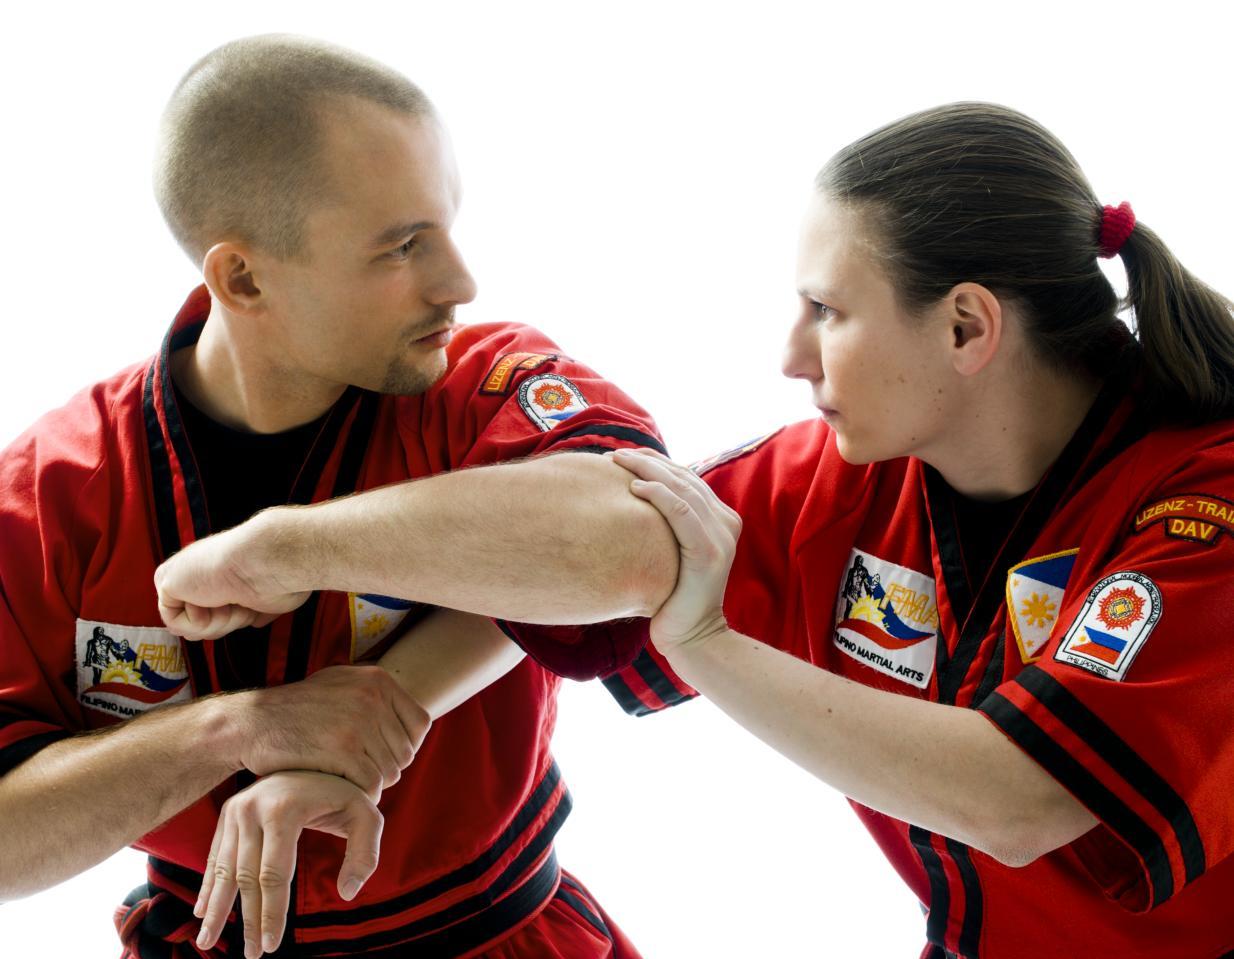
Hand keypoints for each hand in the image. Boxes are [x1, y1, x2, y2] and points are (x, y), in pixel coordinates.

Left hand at [154, 510, 309, 640]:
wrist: (267, 561)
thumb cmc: (279, 576)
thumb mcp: (270, 599)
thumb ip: (255, 609)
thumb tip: (255, 621)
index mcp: (223, 569)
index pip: (218, 610)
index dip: (237, 618)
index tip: (251, 603)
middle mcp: (200, 570)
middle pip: (203, 625)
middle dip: (226, 623)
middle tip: (241, 602)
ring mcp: (182, 575)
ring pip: (190, 627)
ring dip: (215, 622)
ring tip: (229, 598)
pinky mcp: (166, 582)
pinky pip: (175, 623)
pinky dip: (198, 621)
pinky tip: (211, 597)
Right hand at [194, 771, 382, 957]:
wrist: (312, 758)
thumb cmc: (342, 791)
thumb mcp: (364, 815)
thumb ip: (365, 853)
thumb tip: (348, 892)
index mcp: (284, 809)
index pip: (274, 874)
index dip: (272, 912)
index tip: (272, 944)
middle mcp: (252, 809)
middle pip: (246, 877)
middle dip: (248, 919)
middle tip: (252, 954)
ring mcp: (235, 810)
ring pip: (224, 870)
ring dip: (218, 910)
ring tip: (208, 943)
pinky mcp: (227, 813)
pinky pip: (215, 856)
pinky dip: (209, 886)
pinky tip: (203, 912)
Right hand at [232, 665, 431, 798]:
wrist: (252, 724)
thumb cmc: (297, 710)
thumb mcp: (340, 684)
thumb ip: (375, 696)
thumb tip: (418, 720)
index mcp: (378, 679)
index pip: (420, 723)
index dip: (406, 746)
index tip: (383, 756)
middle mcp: (373, 696)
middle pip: (406, 752)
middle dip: (387, 769)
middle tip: (360, 774)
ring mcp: (359, 722)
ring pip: (391, 772)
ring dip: (373, 785)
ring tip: (348, 782)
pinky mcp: (343, 750)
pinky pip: (371, 785)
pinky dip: (361, 795)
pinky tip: (341, 791)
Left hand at [608, 448, 740, 652]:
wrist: (692, 636)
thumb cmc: (672, 596)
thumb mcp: (672, 552)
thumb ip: (667, 526)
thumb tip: (634, 498)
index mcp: (721, 519)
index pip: (687, 478)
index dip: (656, 461)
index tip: (624, 456)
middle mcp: (726, 522)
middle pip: (683, 478)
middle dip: (647, 460)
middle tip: (614, 453)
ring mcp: (721, 536)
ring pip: (681, 488)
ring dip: (647, 469)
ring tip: (618, 461)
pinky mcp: (709, 551)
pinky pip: (680, 512)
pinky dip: (658, 495)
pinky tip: (635, 488)